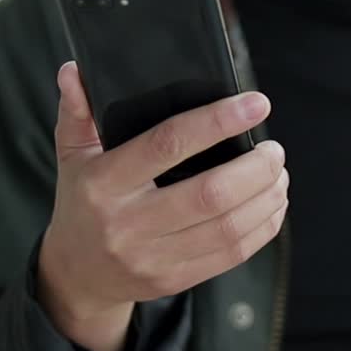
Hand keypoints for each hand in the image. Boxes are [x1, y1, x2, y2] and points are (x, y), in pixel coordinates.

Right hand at [36, 62, 288, 350]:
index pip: (168, 145)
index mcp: (104, 182)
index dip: (217, 122)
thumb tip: (74, 70)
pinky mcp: (173, 279)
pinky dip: (262, 227)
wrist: (76, 274)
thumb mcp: (72, 155)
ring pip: (228, 228)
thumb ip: (77, 111)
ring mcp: (152, 257)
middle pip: (210, 194)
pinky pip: (231, 255)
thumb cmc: (81, 202)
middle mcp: (128, 223)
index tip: (255, 104)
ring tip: (278, 173)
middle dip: (256, 168)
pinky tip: (272, 204)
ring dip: (266, 197)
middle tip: (275, 149)